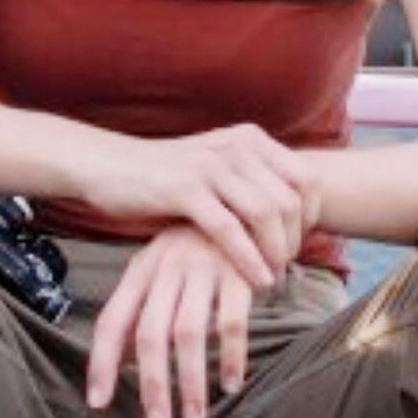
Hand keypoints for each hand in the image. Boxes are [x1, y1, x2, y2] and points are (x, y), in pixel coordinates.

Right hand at [82, 125, 319, 289]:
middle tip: (283, 266)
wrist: (106, 165)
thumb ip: (251, 184)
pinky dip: (248, 258)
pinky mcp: (184, 189)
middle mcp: (236, 146)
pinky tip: (255, 279)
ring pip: (266, 213)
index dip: (311, 217)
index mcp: (249, 139)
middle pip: (291, 199)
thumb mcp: (216, 169)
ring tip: (271, 276)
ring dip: (275, 252)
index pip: (307, 178)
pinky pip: (230, 229)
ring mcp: (210, 166)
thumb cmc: (163, 177)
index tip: (297, 243)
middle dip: (294, 240)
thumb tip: (293, 217)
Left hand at [85, 226, 256, 417]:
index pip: (111, 322)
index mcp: (139, 271)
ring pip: (189, 334)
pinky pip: (233, 323)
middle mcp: (166, 270)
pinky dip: (232, 357)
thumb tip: (116, 365)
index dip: (102, 364)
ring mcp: (203, 270)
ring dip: (191, 382)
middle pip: (150, 335)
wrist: (242, 201)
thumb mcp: (158, 269)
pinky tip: (232, 385)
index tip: (99, 403)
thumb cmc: (192, 249)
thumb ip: (138, 310)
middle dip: (152, 386)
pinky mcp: (239, 274)